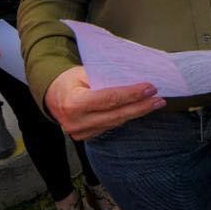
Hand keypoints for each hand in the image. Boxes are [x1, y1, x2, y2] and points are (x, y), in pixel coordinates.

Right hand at [44, 66, 165, 139]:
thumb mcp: (83, 72)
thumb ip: (105, 77)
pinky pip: (110, 126)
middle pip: (116, 115)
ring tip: (154, 103)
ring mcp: (80, 133)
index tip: (150, 88)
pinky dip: (125, 117)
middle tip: (159, 99)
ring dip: (136, 113)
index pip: (109, 99)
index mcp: (74, 103)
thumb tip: (134, 76)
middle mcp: (76, 122)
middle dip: (140, 106)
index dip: (131, 94)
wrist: (51, 96)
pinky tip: (138, 110)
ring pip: (115, 123)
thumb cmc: (69, 80)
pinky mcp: (85, 137)